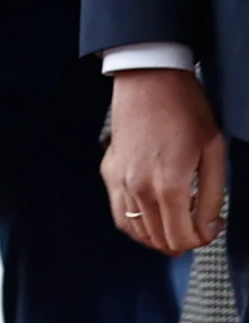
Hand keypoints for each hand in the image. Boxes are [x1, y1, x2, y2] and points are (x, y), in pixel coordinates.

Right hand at [106, 67, 226, 256]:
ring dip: (158, 238)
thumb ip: (212, 196)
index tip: (214, 227)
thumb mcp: (214, 152)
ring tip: (176, 228)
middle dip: (183, 241)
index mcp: (170, 185)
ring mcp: (120, 182)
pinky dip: (136, 226)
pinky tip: (151, 218)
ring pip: (136, 231)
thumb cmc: (186, 110)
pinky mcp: (109, 173)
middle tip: (200, 227)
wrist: (149, 81)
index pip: (183, 236)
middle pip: (160, 239)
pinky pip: (119, 214)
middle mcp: (139, 189)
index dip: (203, 240)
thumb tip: (209, 227)